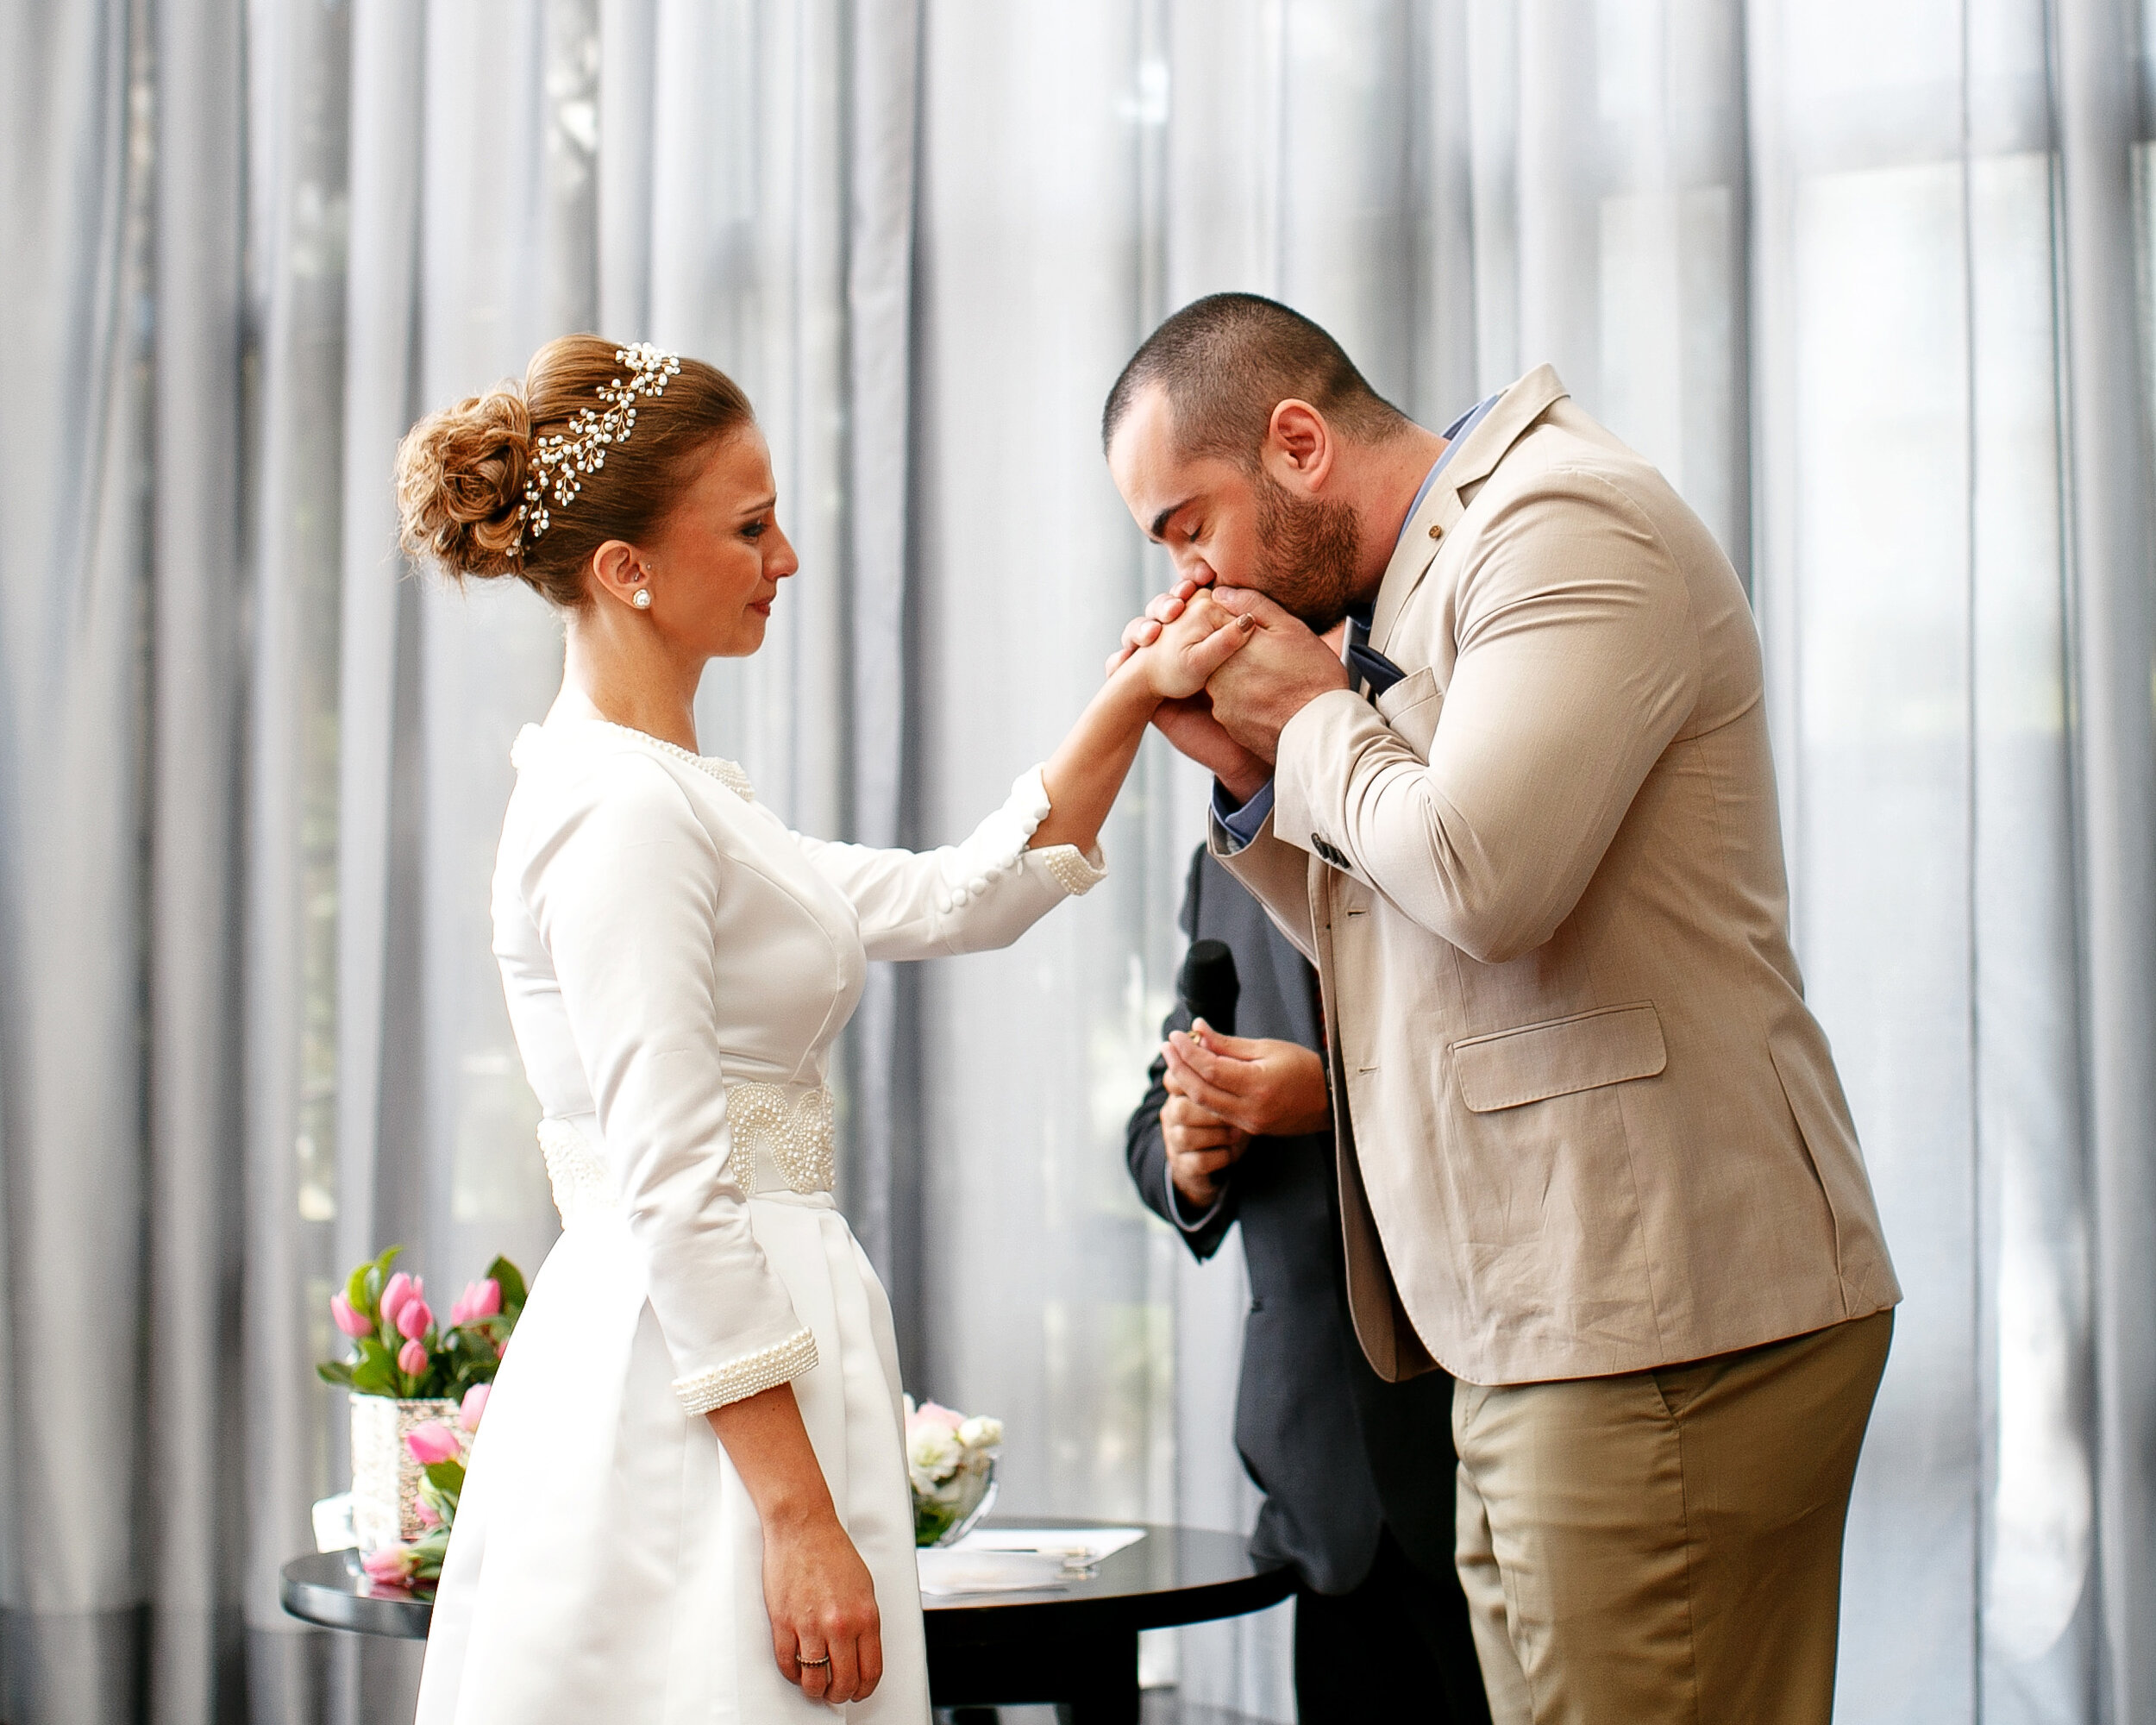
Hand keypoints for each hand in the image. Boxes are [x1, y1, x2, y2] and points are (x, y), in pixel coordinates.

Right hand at [761, 1507, 883, 1704]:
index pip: (870, 1671)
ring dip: (814, 1689)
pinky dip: (792, 1673)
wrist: (803, 1528)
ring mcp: (810, 1626)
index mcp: (865, 1617)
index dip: (864, 1689)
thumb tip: (861, 1654)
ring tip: (815, 1685)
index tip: (858, 1692)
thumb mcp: (865, 1588)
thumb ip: (865, 1623)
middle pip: (843, 1682)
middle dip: (839, 1694)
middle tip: (835, 1692)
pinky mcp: (784, 1623)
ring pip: (813, 1681)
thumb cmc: (832, 1552)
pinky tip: (796, 1667)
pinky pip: (787, 1664)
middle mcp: (840, 1625)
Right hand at [1108, 579, 1269, 799]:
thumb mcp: (1251, 666)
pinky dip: (1116, 663)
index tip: (1199, 580)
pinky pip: (1121, 670)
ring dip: (1140, 629)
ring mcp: (1161, 664)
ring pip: (1140, 634)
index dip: (1190, 586)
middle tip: (1173, 610)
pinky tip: (1119, 663)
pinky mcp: (1147, 689)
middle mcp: (1182, 643)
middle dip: (1163, 606)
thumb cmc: (1252, 705)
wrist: (1238, 750)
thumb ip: (1246, 638)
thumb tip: (1240, 612)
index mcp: (1209, 631)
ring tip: (1149, 636)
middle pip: (1162, 611)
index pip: (1192, 597)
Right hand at [1161, 1088, 1250, 1208]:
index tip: (1225, 1086)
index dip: (1197, 1080)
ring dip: (1218, 1136)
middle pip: (1181, 1110)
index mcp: (1177, 1092)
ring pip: (1187, 1137)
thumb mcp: (1221, 1094)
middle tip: (1236, 1115)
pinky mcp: (1182, 1165)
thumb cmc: (1222, 1118)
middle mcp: (1170, 1115)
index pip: (1175, 1079)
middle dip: (1213, 1114)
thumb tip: (1231, 1061)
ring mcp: (1173, 1140)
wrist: (1212, 1156)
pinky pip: (1199, 1161)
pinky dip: (1219, 1156)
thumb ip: (1222, 1079)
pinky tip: (1231, 1151)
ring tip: (1237, 1134)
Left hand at [1162, 1021, 1330, 1139]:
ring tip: (1175, 1057)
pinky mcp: (1248, 1129)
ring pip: (1204, 1104)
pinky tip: (1193, 1076)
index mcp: (1258, 1085)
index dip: (1187, 1051)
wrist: (1331, 1101)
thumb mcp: (1267, 1048)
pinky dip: (1201, 1093)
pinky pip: (1216, 1111)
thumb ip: (1228, 1043)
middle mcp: (1250, 1109)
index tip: (1175, 1035)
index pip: (1210, 1069)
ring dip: (1185, 1080)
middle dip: (1179, 1066)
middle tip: (1167, 1045)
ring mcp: (1248, 1123)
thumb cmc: (1303, 1068)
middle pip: (1200, 1090)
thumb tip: (1197, 1029)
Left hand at [1199, 588, 1351, 762]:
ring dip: (1243, 678)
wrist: (1322, 730)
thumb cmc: (1313, 677)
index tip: (1257, 632)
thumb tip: (1221, 592)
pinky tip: (1272, 700)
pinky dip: (1248, 702)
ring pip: (1225, 681)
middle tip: (1271, 659)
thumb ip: (1252, 605)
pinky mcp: (1230, 725)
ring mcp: (1220, 703)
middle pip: (1219, 654)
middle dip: (1239, 653)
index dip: (1238, 626)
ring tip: (1275, 680)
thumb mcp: (1289, 628)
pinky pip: (1233, 706)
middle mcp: (1216, 676)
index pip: (1217, 624)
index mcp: (1228, 647)